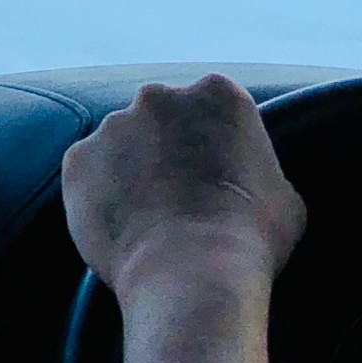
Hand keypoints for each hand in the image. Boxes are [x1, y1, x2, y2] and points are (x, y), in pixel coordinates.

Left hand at [62, 74, 305, 305]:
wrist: (191, 269)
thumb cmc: (251, 235)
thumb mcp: (285, 195)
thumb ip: (257, 169)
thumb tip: (247, 180)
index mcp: (217, 94)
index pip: (211, 106)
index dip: (213, 142)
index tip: (215, 171)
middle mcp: (159, 97)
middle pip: (160, 118)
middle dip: (165, 147)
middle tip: (178, 193)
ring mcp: (112, 125)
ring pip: (119, 144)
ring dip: (129, 170)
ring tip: (148, 217)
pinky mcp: (77, 159)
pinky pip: (87, 173)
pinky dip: (98, 193)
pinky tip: (120, 225)